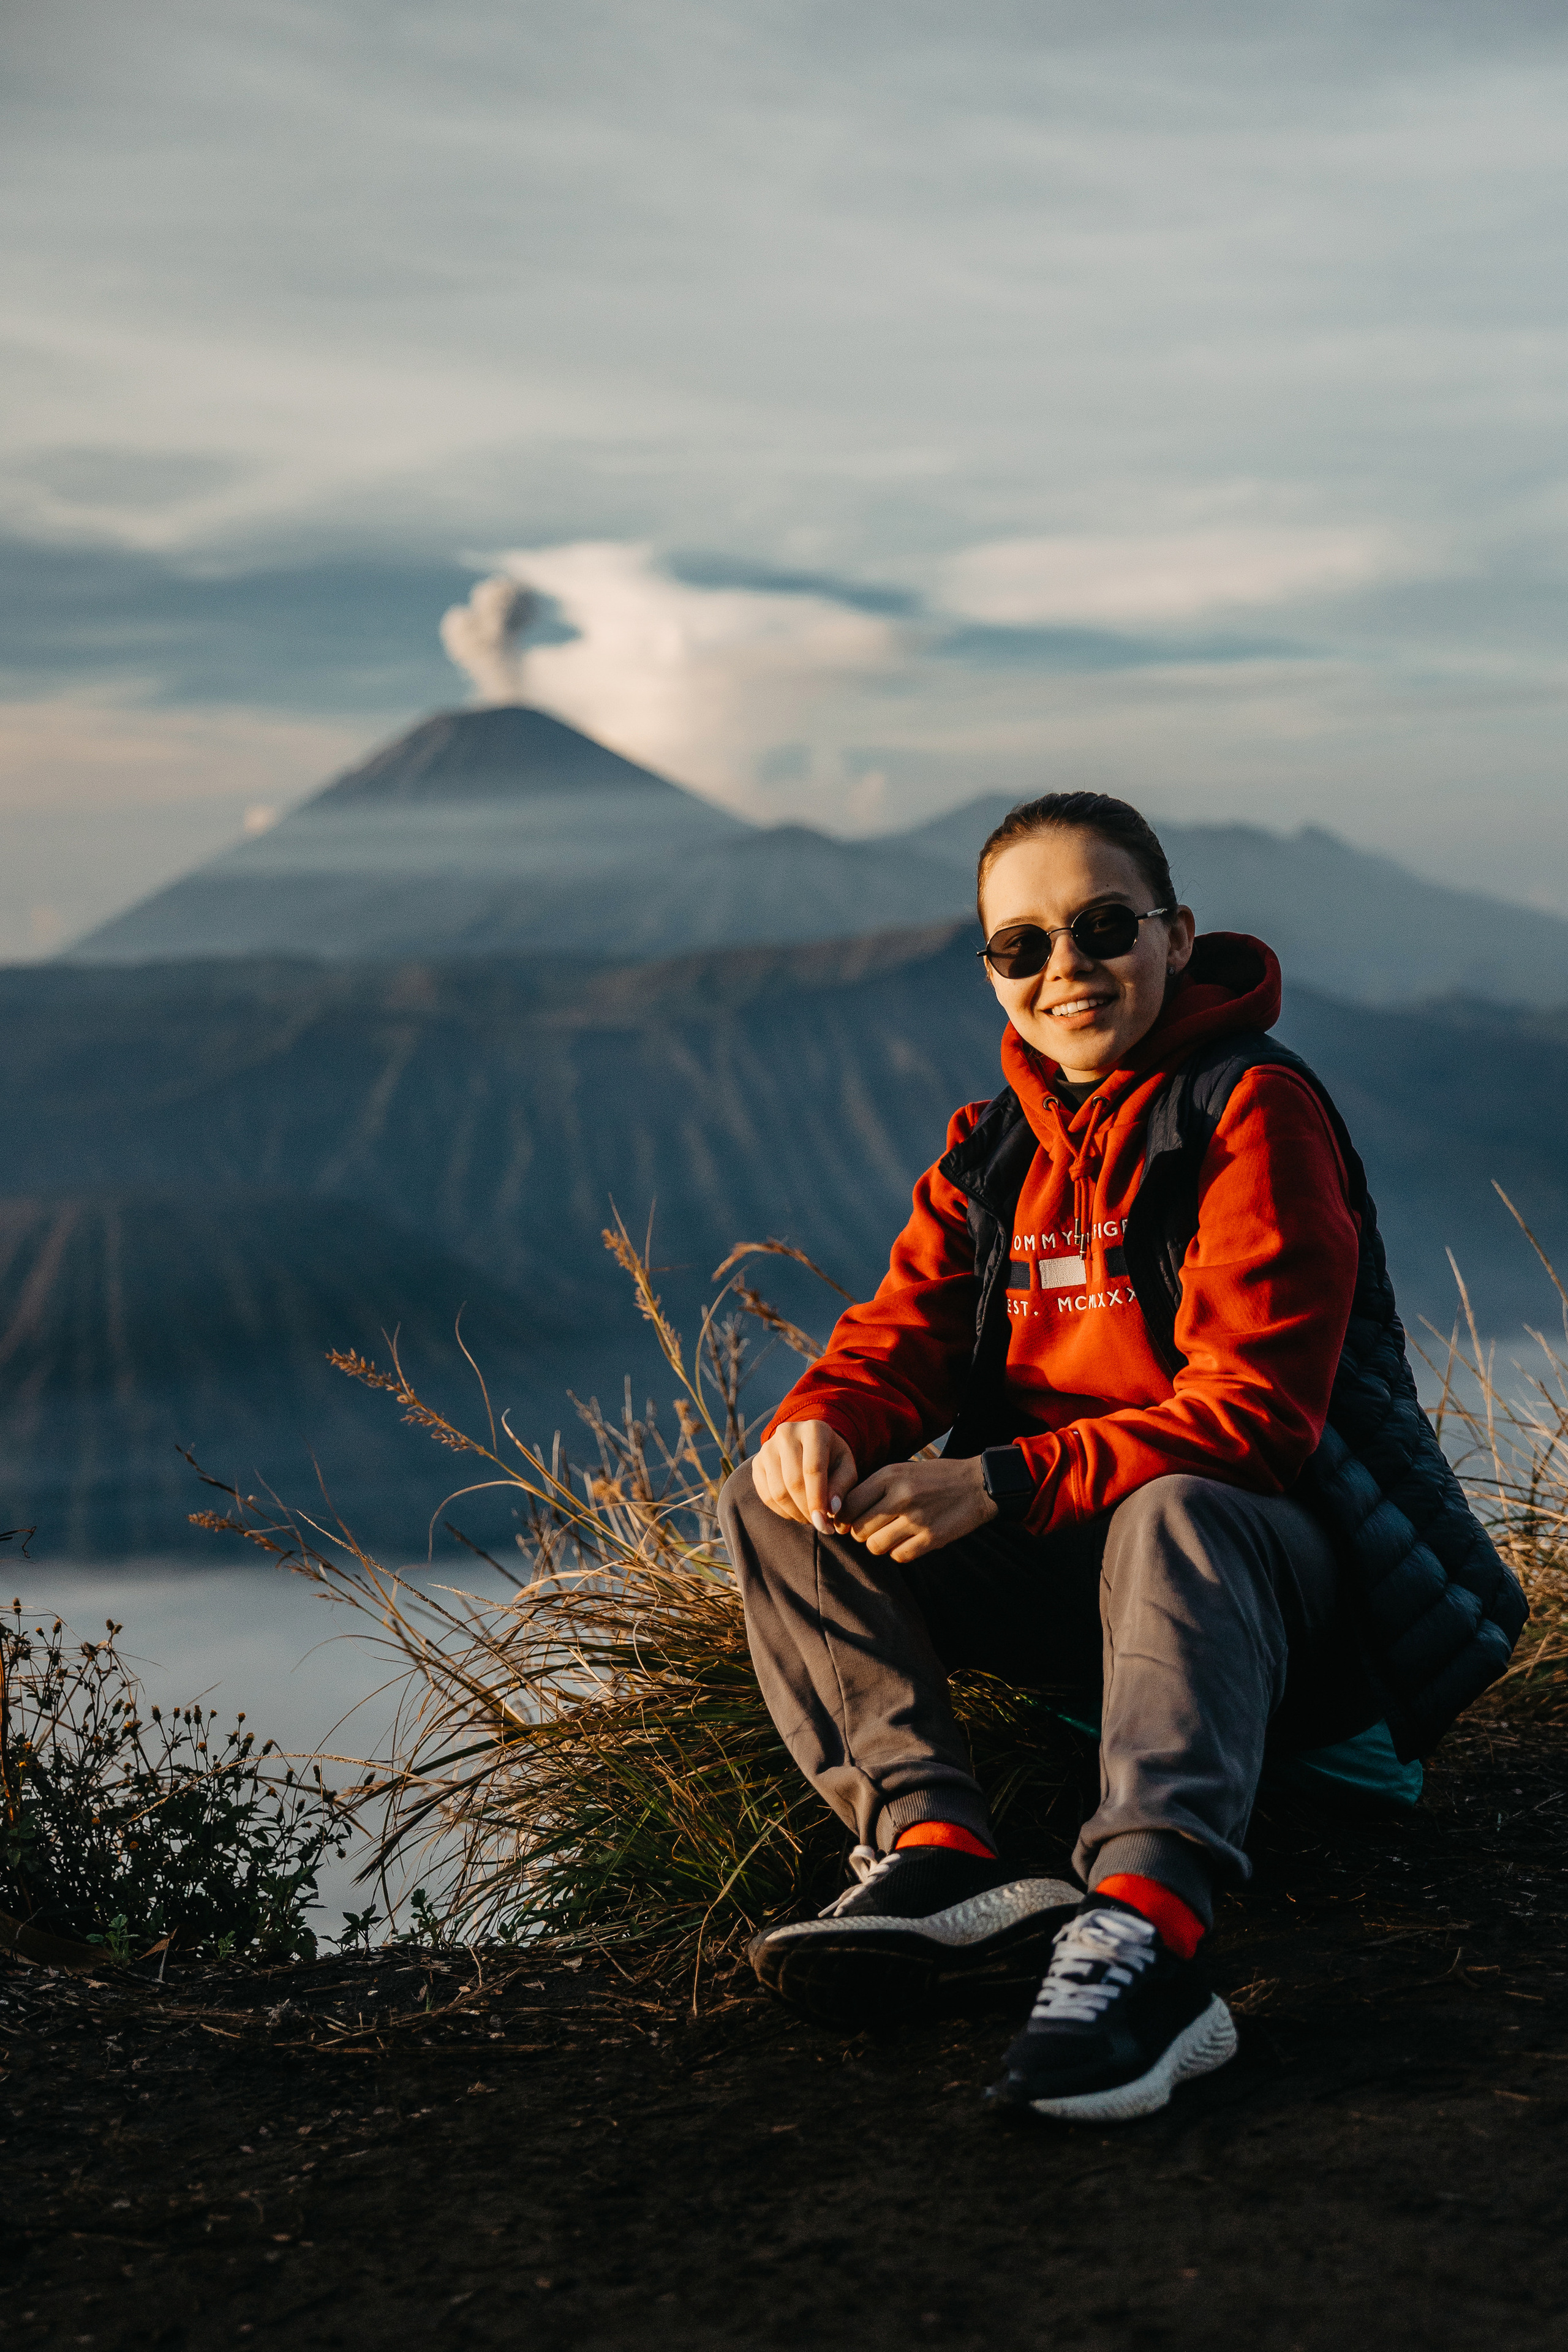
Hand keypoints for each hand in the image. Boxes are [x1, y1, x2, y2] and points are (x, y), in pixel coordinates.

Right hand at [751, 1419, 858, 1531]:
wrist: (809, 1445)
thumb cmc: (832, 1458)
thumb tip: (832, 1509)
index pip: (813, 1469)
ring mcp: (768, 1447)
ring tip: (810, 1517)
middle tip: (820, 1524)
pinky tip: (796, 1512)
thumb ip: (842, 1486)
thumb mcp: (846, 1467)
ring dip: (795, 1513)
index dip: (818, 1499)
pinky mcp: (757, 1462)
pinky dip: (782, 1511)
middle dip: (807, 1509)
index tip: (824, 1522)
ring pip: (778, 1491)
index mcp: (814, 1429)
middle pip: (793, 1481)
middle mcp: (787, 1433)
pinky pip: (766, 1495)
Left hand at [840, 1456, 998, 1563]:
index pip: (848, 1505)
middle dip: (861, 1533)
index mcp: (889, 1476)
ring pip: (875, 1546)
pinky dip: (899, 1552)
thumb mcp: (901, 1471)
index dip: (843, 1518)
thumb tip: (844, 1515)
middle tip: (873, 1528)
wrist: (977, 1484)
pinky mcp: (932, 1538)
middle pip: (859, 1529)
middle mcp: (900, 1496)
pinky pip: (899, 1556)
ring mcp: (917, 1519)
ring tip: (890, 1535)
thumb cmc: (933, 1478)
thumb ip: (874, 1489)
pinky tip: (907, 1541)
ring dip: (879, 1544)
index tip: (848, 1522)